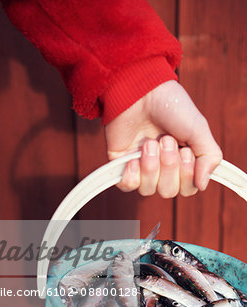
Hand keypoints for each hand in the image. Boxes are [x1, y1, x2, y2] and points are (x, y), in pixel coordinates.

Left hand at [104, 80, 221, 197]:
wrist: (140, 91)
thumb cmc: (171, 106)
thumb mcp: (199, 129)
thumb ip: (209, 158)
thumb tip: (202, 185)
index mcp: (182, 161)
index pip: (187, 189)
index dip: (186, 175)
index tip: (185, 150)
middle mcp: (162, 167)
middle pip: (168, 191)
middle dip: (168, 166)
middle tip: (165, 140)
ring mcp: (141, 166)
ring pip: (148, 190)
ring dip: (151, 166)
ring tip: (149, 142)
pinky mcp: (121, 164)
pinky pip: (127, 186)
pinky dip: (131, 176)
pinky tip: (133, 159)